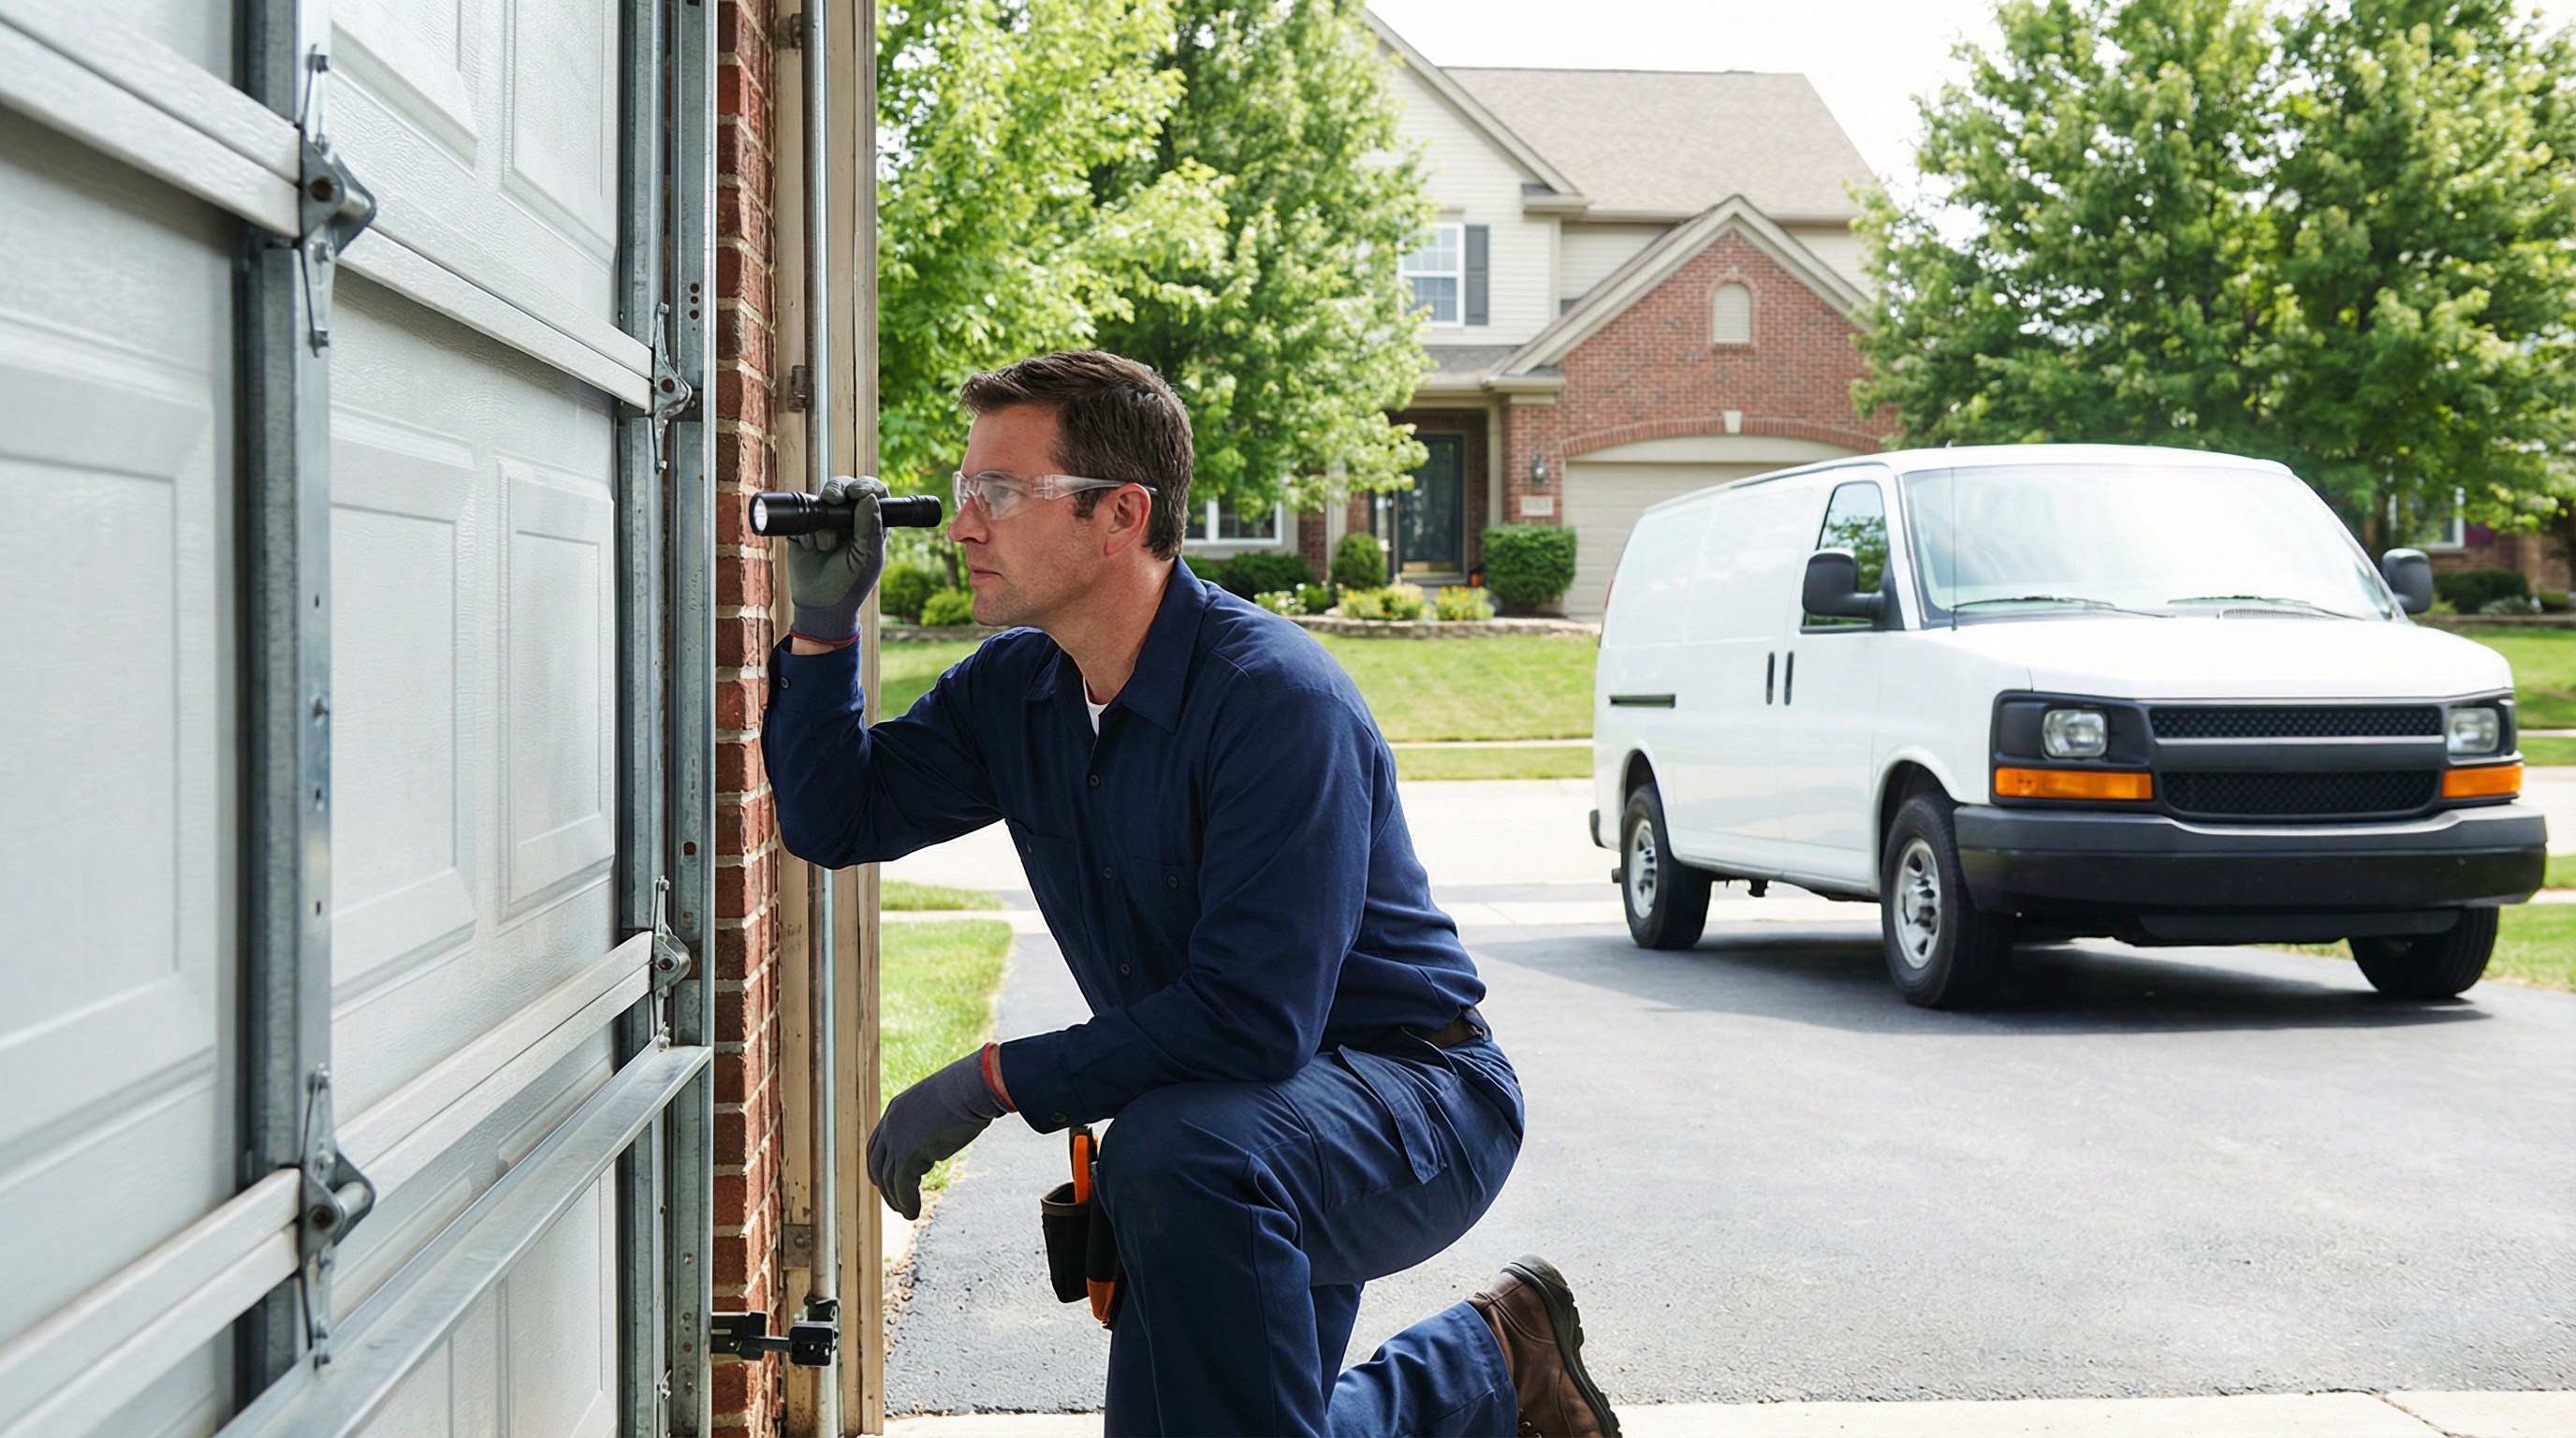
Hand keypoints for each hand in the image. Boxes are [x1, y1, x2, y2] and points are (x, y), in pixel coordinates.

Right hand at [785, 474, 887, 644]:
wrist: (821, 606)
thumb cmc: (851, 584)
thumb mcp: (866, 557)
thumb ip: (869, 527)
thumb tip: (869, 497)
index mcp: (870, 523)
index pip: (872, 492)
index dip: (865, 485)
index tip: (858, 492)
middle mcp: (848, 519)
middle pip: (842, 488)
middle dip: (836, 489)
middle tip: (833, 499)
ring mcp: (824, 523)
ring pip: (820, 502)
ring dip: (823, 522)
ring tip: (826, 546)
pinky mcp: (803, 531)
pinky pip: (801, 518)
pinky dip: (806, 531)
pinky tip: (812, 549)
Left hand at [867, 1045, 1010, 1220]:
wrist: (975, 1086)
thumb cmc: (969, 1091)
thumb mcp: (941, 1102)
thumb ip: (931, 1118)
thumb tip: (941, 1131)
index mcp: (896, 1109)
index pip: (878, 1144)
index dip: (882, 1166)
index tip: (892, 1181)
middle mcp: (890, 1123)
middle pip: (877, 1163)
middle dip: (885, 1186)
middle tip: (897, 1201)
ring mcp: (897, 1139)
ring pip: (888, 1179)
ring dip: (896, 1199)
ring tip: (907, 1213)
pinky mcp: (909, 1153)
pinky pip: (902, 1186)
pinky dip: (906, 1202)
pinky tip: (914, 1212)